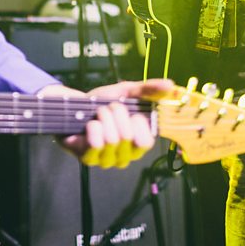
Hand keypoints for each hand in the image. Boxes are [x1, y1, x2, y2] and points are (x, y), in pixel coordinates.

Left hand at [38, 79, 172, 167]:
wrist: (74, 107)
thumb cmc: (103, 102)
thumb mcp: (127, 92)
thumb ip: (149, 89)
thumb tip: (170, 85)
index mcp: (139, 143)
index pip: (146, 140)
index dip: (136, 122)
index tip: (129, 111)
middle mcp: (126, 156)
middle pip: (126, 136)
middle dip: (115, 113)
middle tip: (107, 109)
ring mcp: (108, 160)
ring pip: (111, 139)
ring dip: (102, 118)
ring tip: (98, 115)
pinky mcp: (90, 160)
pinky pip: (96, 143)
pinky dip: (92, 126)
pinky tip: (89, 124)